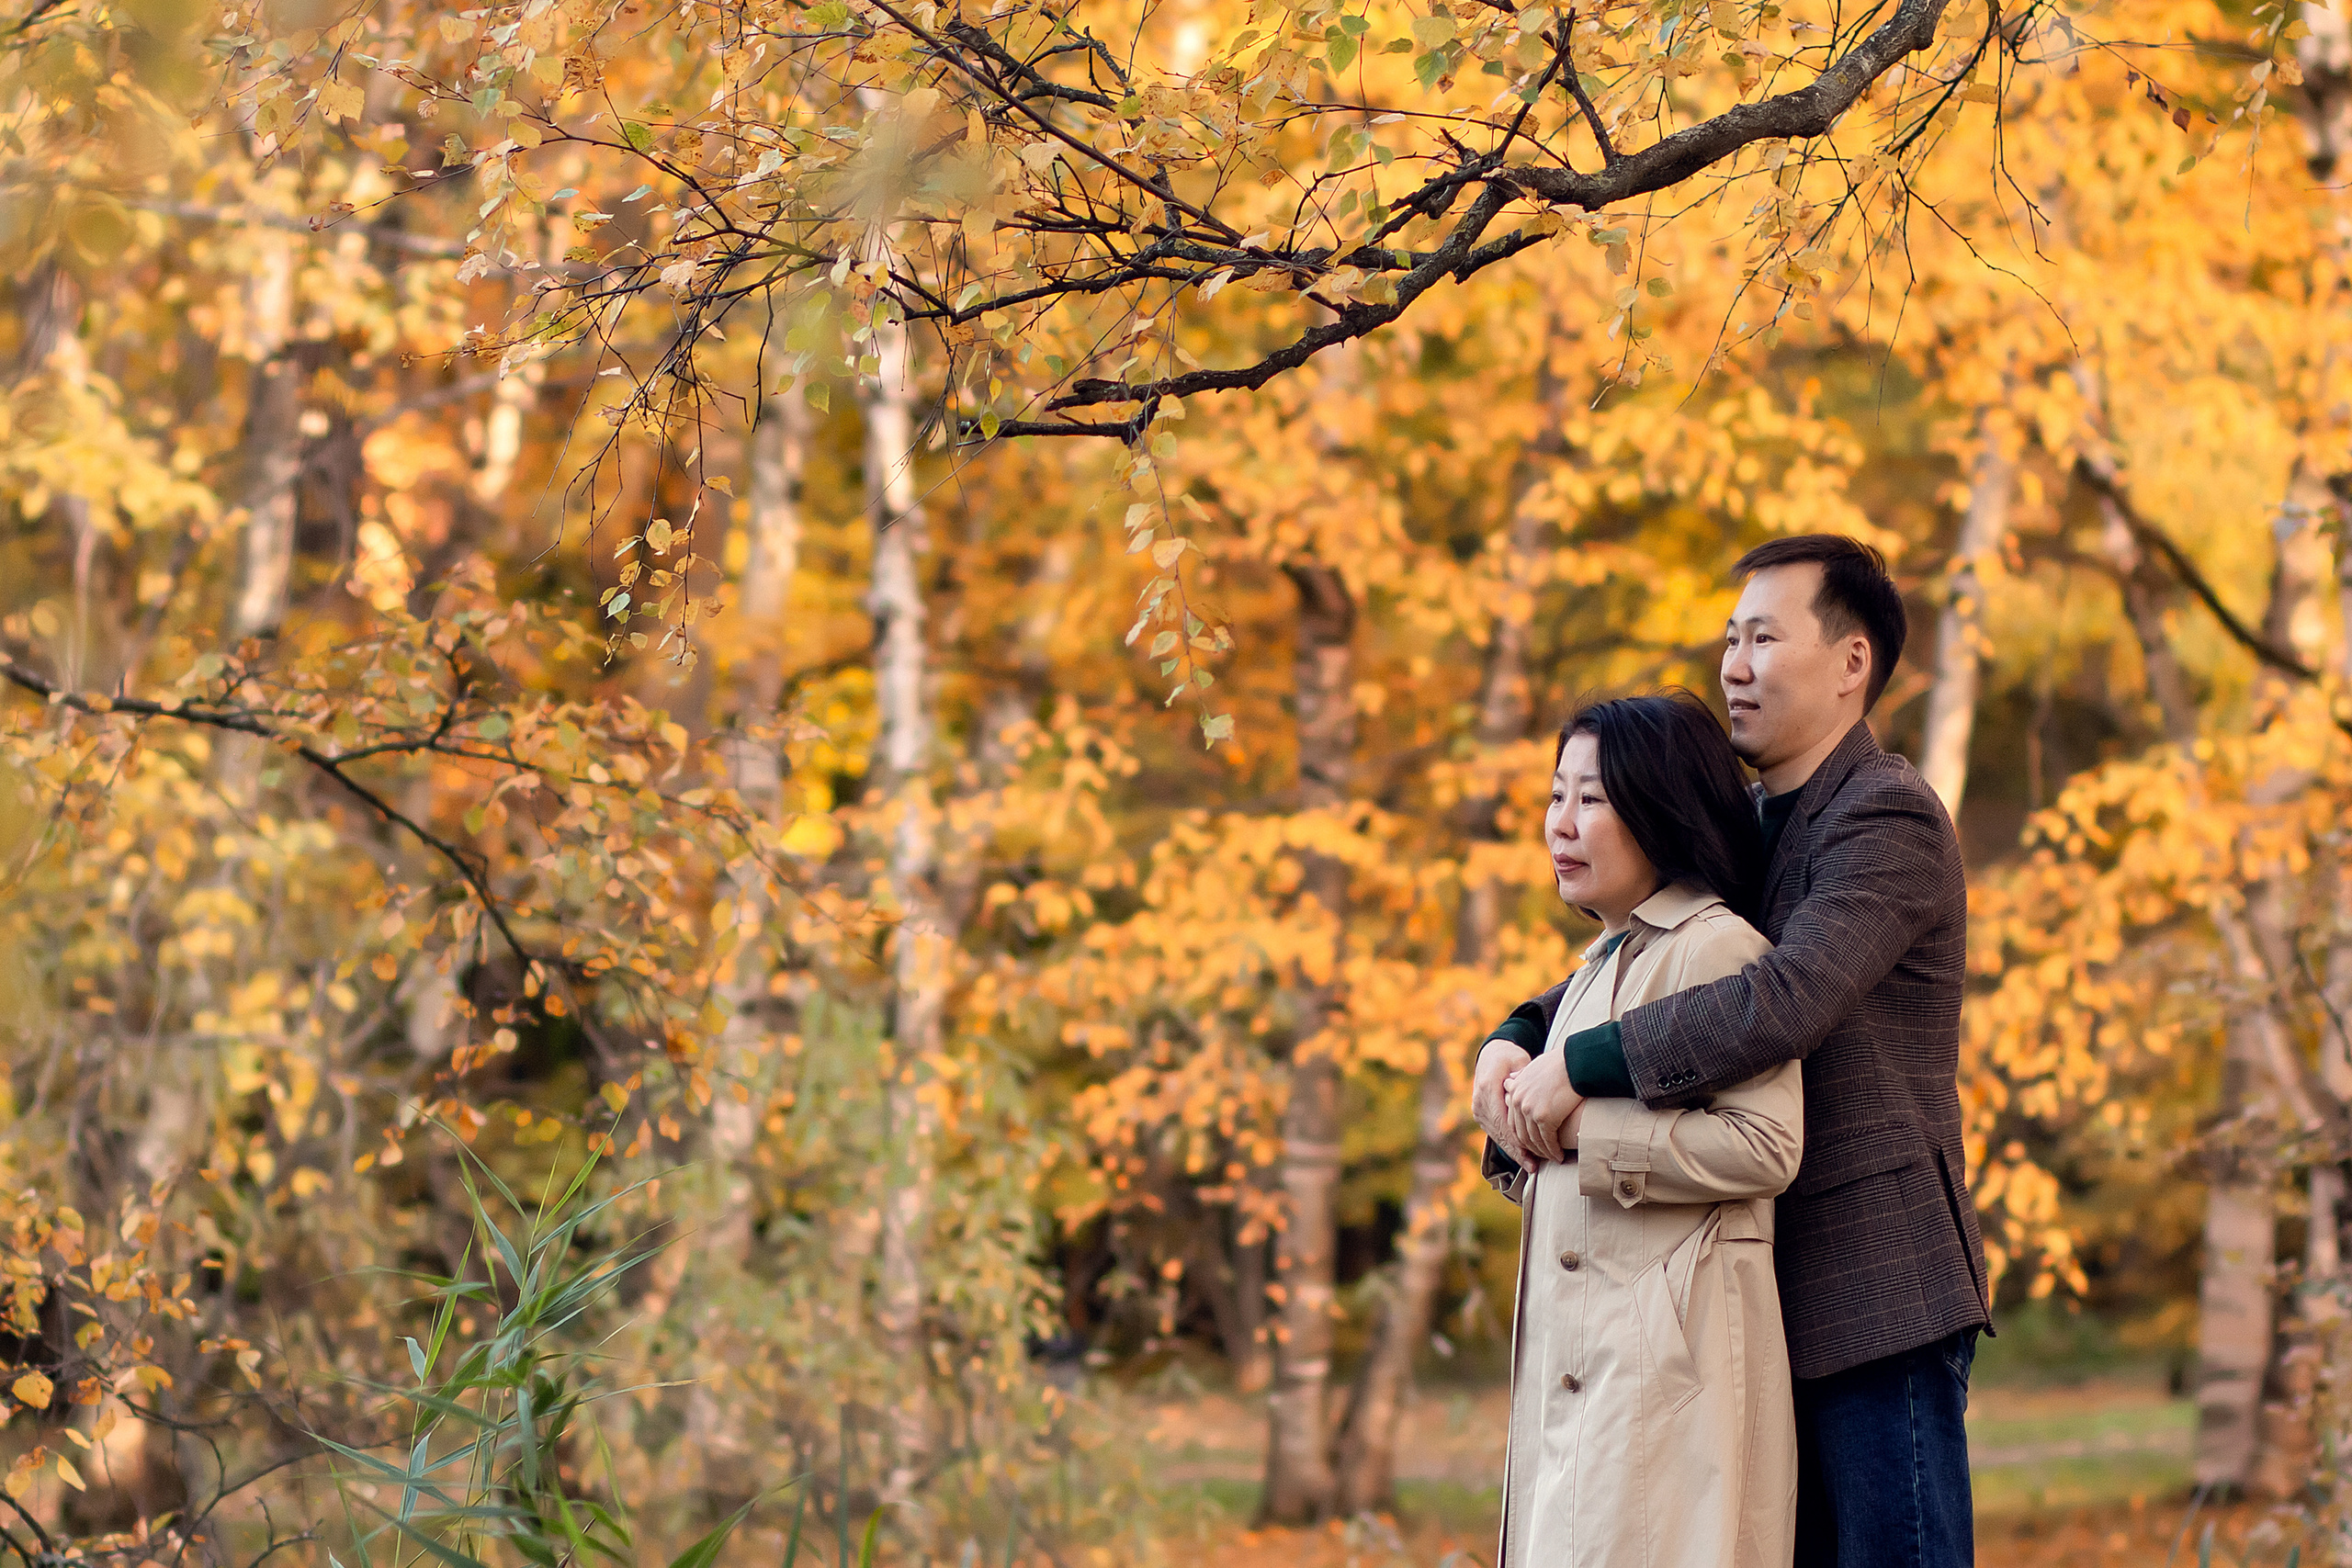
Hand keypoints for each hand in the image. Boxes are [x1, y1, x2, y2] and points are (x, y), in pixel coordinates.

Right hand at [1472, 1039, 1532, 1163]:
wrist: (1491, 1054)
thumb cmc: (1510, 1057)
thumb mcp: (1519, 1062)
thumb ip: (1524, 1079)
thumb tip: (1532, 1096)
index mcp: (1488, 1087)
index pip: (1503, 1121)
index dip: (1517, 1140)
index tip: (1532, 1153)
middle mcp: (1480, 1101)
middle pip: (1500, 1133)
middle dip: (1517, 1152)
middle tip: (1534, 1167)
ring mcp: (1478, 1109)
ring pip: (1497, 1136)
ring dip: (1513, 1151)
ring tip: (1531, 1165)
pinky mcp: (1480, 1114)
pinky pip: (1495, 1132)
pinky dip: (1508, 1144)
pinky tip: (1521, 1154)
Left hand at [1503, 1051, 1584, 1163]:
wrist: (1575, 1062)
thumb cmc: (1561, 1063)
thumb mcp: (1534, 1068)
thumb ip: (1522, 1077)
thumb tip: (1511, 1080)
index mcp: (1515, 1090)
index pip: (1513, 1121)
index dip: (1523, 1136)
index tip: (1532, 1144)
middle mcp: (1518, 1101)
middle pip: (1521, 1133)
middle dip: (1532, 1148)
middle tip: (1542, 1155)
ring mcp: (1529, 1110)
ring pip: (1533, 1140)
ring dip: (1544, 1152)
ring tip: (1553, 1157)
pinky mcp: (1544, 1117)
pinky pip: (1547, 1141)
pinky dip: (1553, 1151)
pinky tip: (1560, 1155)